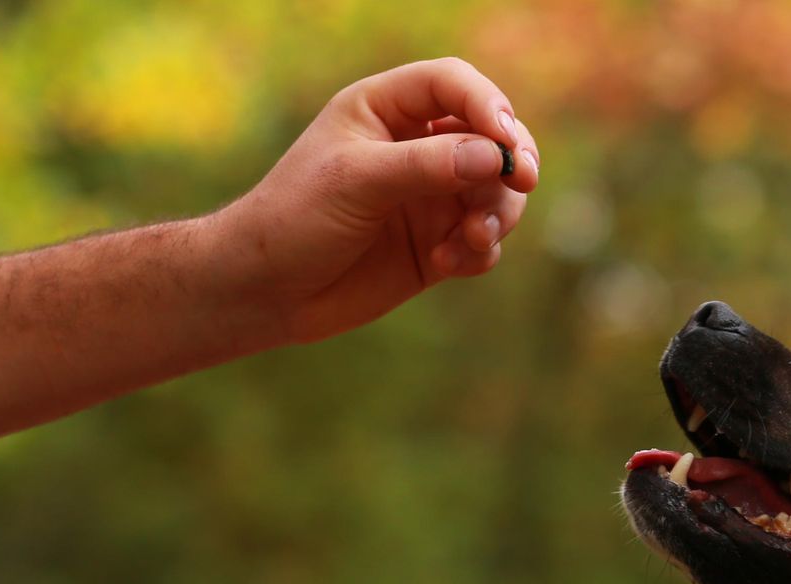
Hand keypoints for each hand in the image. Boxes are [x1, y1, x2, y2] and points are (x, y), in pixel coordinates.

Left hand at [210, 58, 540, 343]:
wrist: (269, 291)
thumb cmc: (296, 218)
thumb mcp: (358, 180)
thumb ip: (427, 165)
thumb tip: (496, 157)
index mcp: (386, 110)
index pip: (453, 86)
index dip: (488, 106)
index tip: (505, 143)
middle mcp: (415, 147)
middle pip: (491, 136)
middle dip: (511, 160)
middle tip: (521, 184)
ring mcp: (430, 198)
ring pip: (497, 192)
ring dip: (497, 214)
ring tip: (471, 239)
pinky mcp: (438, 244)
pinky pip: (485, 240)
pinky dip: (479, 250)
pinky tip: (445, 263)